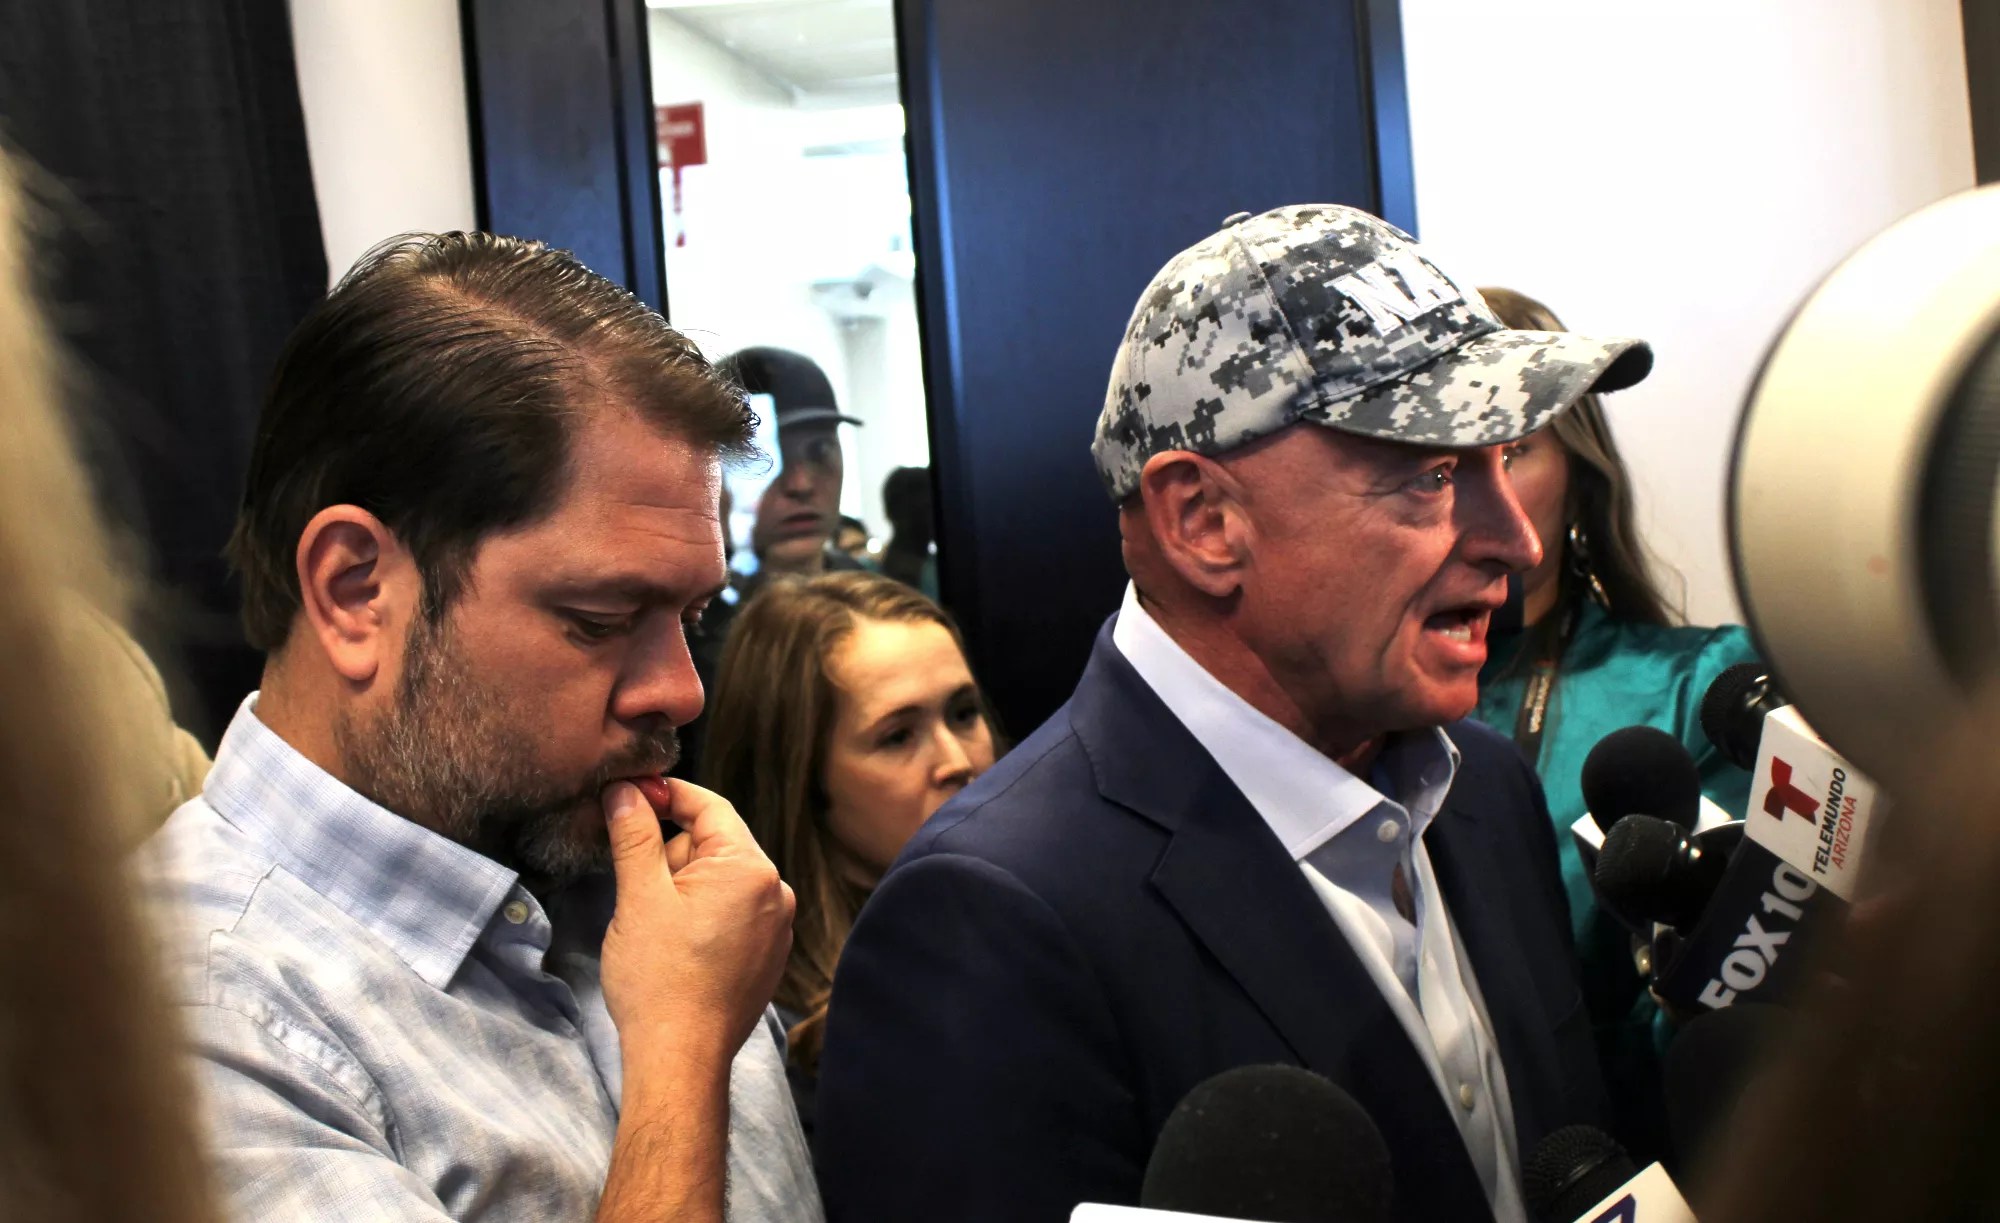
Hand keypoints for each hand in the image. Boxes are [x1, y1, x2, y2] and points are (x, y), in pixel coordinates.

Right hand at [599, 780, 794, 1061]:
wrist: (681, 1057)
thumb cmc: (659, 979)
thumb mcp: (639, 896)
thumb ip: (634, 835)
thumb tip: (626, 791)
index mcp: (750, 868)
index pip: (710, 806)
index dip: (667, 795)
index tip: (630, 793)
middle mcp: (775, 891)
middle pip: (715, 843)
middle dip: (673, 855)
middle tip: (639, 892)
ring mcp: (776, 926)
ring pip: (720, 879)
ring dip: (684, 887)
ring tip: (657, 929)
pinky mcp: (767, 954)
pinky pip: (732, 912)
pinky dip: (702, 915)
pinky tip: (677, 947)